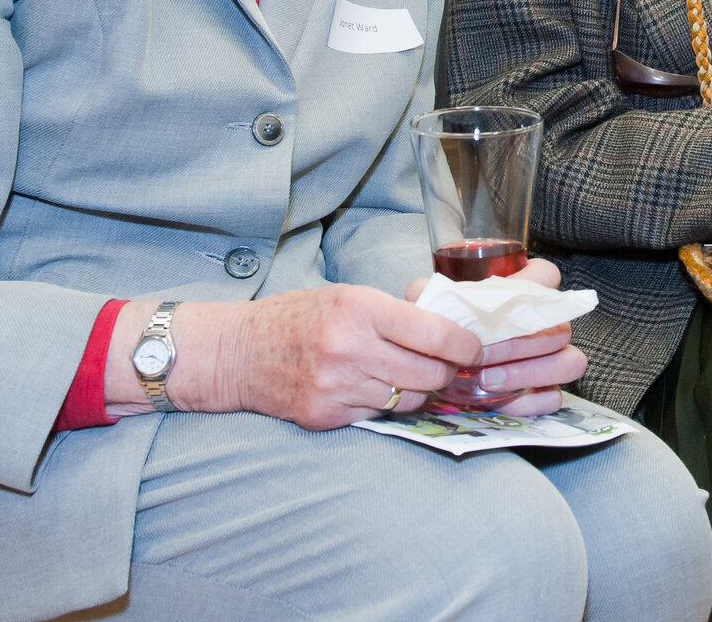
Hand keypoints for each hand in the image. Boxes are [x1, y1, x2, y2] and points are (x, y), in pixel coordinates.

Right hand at [184, 284, 480, 429]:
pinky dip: (382, 405)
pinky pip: (378, 416)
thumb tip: (448, 325)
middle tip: (446, 366)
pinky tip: (368, 388)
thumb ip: (395, 312)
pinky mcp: (326, 416)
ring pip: (408, 400)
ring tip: (404, 375)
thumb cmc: (297, 316)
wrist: (238, 352)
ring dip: (415, 390)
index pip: (436, 334)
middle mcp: (350, 348)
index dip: (465, 345)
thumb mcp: (348, 296)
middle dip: (446, 372)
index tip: (473, 349)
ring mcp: (336, 387)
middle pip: (429, 374)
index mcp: (360, 309)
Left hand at [404, 257, 587, 415]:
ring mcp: (551, 359)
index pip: (547, 277)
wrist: (442, 366)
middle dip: (519, 343)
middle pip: (558, 328)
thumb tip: (420, 293)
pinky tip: (501, 401)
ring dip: (529, 372)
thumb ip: (425, 294)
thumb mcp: (431, 307)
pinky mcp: (545, 391)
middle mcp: (546, 324)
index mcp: (524, 293)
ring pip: (569, 362)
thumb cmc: (448, 327)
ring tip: (488, 380)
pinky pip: (555, 397)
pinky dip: (530, 401)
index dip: (529, 290)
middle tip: (481, 355)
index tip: (494, 307)